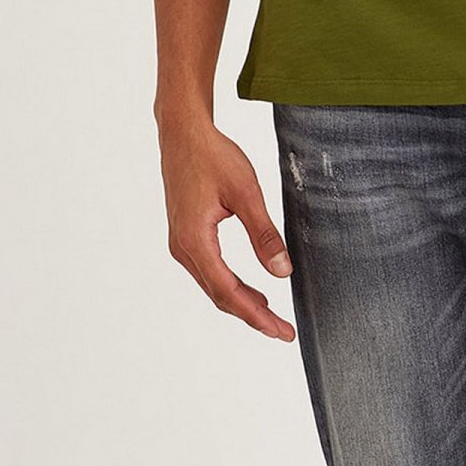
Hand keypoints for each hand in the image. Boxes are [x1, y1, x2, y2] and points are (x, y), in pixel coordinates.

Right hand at [159, 116, 294, 340]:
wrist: (183, 134)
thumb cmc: (213, 157)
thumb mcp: (246, 193)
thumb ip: (264, 234)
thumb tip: (282, 272)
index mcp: (195, 240)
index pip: (229, 291)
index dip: (257, 316)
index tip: (282, 331)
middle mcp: (183, 248)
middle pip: (220, 296)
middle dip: (253, 316)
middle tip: (284, 331)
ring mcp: (181, 244)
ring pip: (214, 286)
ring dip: (242, 303)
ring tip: (272, 318)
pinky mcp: (185, 237)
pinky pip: (210, 272)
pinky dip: (232, 287)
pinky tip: (252, 291)